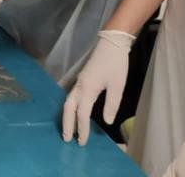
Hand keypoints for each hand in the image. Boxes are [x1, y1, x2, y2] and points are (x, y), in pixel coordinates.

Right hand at [62, 30, 135, 144]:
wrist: (111, 44)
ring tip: (69, 130)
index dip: (82, 128)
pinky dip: (71, 109)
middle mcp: (79, 87)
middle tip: (67, 139)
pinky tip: (75, 114)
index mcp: (88, 89)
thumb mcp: (117, 86)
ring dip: (67, 117)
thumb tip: (106, 122)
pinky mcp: (82, 80)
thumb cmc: (116, 64)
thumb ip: (111, 104)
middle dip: (67, 124)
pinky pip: (72, 97)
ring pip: (68, 102)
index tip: (82, 142)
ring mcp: (79, 82)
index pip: (82, 114)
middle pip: (68, 108)